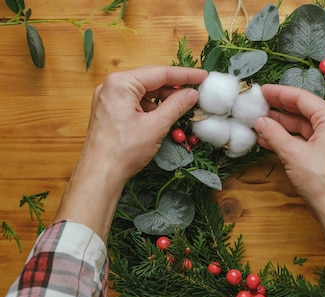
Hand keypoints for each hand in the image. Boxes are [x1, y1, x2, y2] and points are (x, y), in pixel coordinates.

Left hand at [81, 65, 207, 185]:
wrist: (100, 174)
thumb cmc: (124, 150)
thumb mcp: (156, 126)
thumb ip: (176, 105)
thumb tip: (192, 94)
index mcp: (121, 84)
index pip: (159, 73)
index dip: (185, 75)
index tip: (203, 76)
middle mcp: (111, 86)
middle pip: (150, 79)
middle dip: (174, 85)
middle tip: (196, 89)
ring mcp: (108, 98)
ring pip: (143, 91)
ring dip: (163, 97)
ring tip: (183, 105)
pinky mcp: (109, 111)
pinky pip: (135, 101)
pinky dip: (151, 106)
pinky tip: (164, 115)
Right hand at [254, 84, 324, 254]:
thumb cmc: (321, 182)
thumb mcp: (292, 154)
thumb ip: (274, 134)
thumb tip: (260, 121)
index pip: (302, 98)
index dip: (279, 93)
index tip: (261, 90)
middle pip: (304, 112)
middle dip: (279, 111)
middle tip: (257, 106)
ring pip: (304, 128)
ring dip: (282, 126)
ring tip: (259, 124)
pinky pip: (307, 141)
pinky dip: (290, 140)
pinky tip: (270, 140)